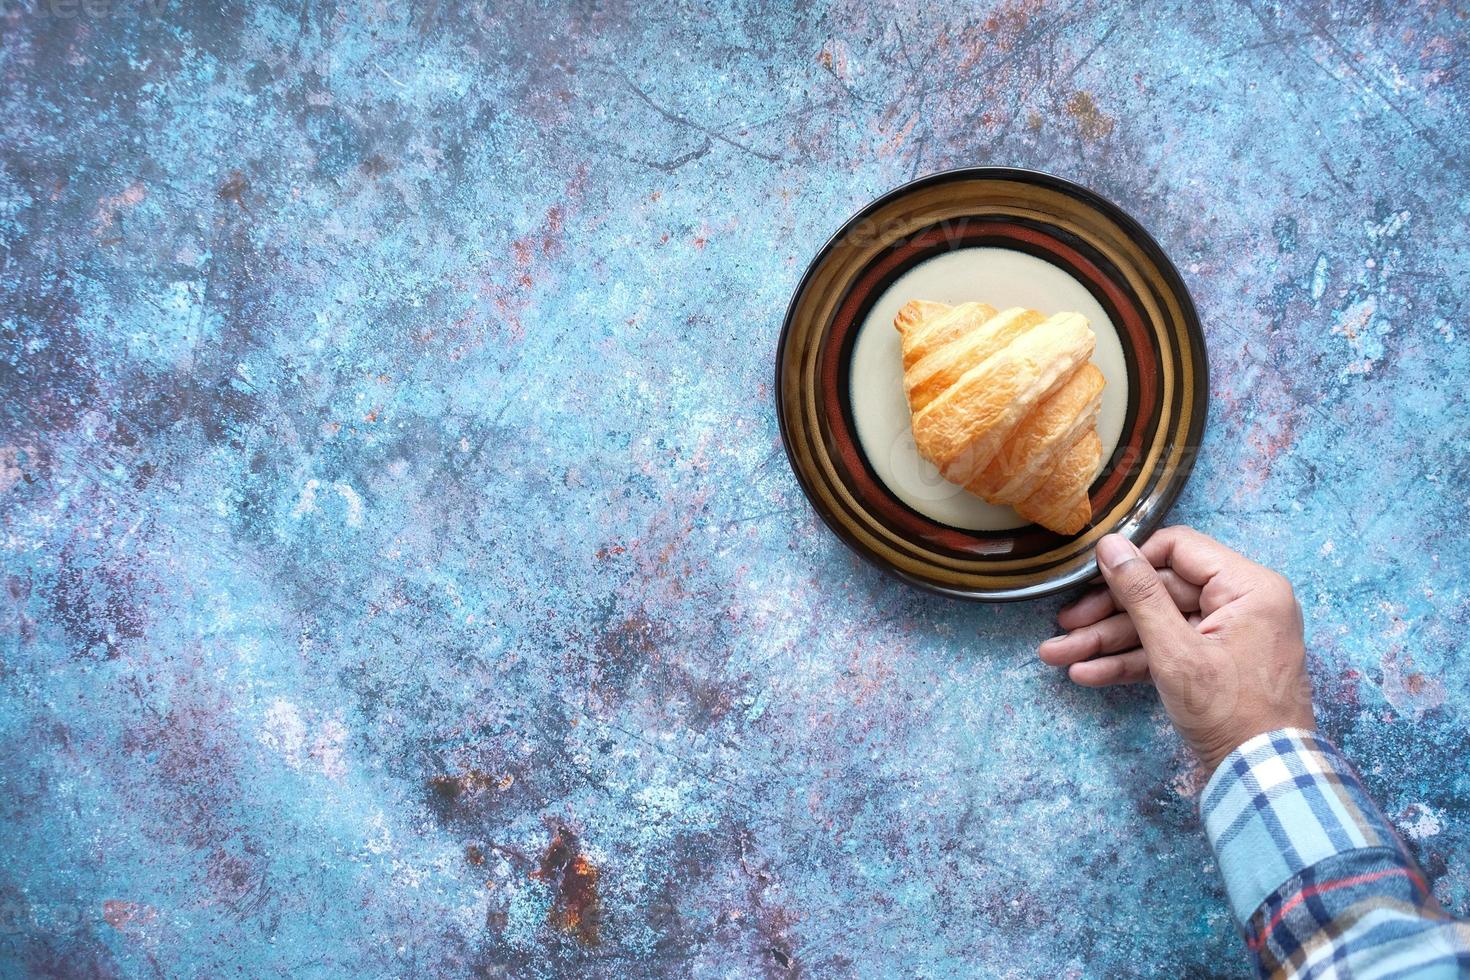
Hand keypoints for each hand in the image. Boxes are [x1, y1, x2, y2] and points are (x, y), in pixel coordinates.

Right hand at [1037, 526, 1315, 772]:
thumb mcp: (1174, 650)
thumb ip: (1139, 593)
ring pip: (1158, 625)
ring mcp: (1228, 636)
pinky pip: (1168, 652)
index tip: (1090, 578)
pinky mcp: (1215, 665)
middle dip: (1106, 614)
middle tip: (1064, 625)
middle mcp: (1242, 604)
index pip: (1179, 549)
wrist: (1261, 779)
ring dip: (1108, 642)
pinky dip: (1131, 662)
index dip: (1131, 562)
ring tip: (1057, 655)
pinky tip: (1088, 673)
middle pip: (1161, 592)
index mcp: (1248, 587)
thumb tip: (1110, 545)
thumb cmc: (1229, 711)